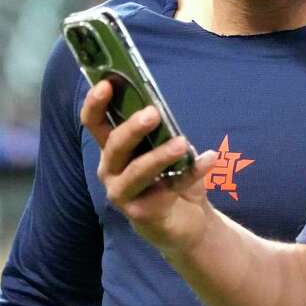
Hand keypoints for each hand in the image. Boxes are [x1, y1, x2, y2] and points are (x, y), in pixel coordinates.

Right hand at [81, 80, 215, 254]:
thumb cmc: (170, 176)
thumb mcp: (165, 148)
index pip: (95, 123)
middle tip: (153, 113)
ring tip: (181, 142)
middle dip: (132, 129)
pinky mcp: (141, 213)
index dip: (96, 103)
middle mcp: (111, 170)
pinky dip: (193, 171)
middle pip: (114, 146)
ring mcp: (123, 194)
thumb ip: (161, 129)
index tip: (107, 84)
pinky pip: (170, 188)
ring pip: (136, 171)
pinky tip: (210, 158)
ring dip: (159, 155)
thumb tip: (160, 107)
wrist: (185, 221)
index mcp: (113, 149)